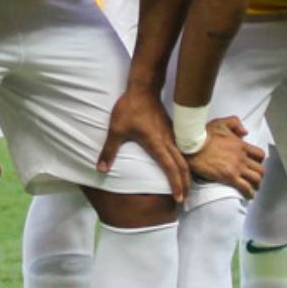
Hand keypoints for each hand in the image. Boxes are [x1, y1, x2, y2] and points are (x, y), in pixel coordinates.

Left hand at [98, 86, 188, 203]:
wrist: (143, 88)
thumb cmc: (130, 108)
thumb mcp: (116, 130)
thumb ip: (109, 151)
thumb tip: (101, 169)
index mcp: (157, 144)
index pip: (170, 168)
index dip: (176, 184)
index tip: (178, 198)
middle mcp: (168, 141)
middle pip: (182, 166)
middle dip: (185, 184)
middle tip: (184, 199)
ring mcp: (171, 135)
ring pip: (184, 158)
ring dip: (185, 173)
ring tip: (185, 187)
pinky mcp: (171, 130)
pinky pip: (181, 150)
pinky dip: (183, 162)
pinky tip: (179, 166)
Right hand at [186, 116, 265, 197]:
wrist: (193, 147)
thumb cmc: (204, 135)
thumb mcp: (220, 123)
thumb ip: (235, 123)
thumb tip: (244, 132)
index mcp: (241, 145)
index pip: (259, 155)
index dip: (259, 161)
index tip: (255, 164)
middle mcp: (241, 157)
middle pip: (260, 169)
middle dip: (259, 174)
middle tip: (254, 178)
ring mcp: (236, 167)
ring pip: (256, 179)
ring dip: (256, 184)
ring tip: (253, 188)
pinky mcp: (229, 177)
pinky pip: (245, 187)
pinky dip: (250, 193)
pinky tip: (248, 195)